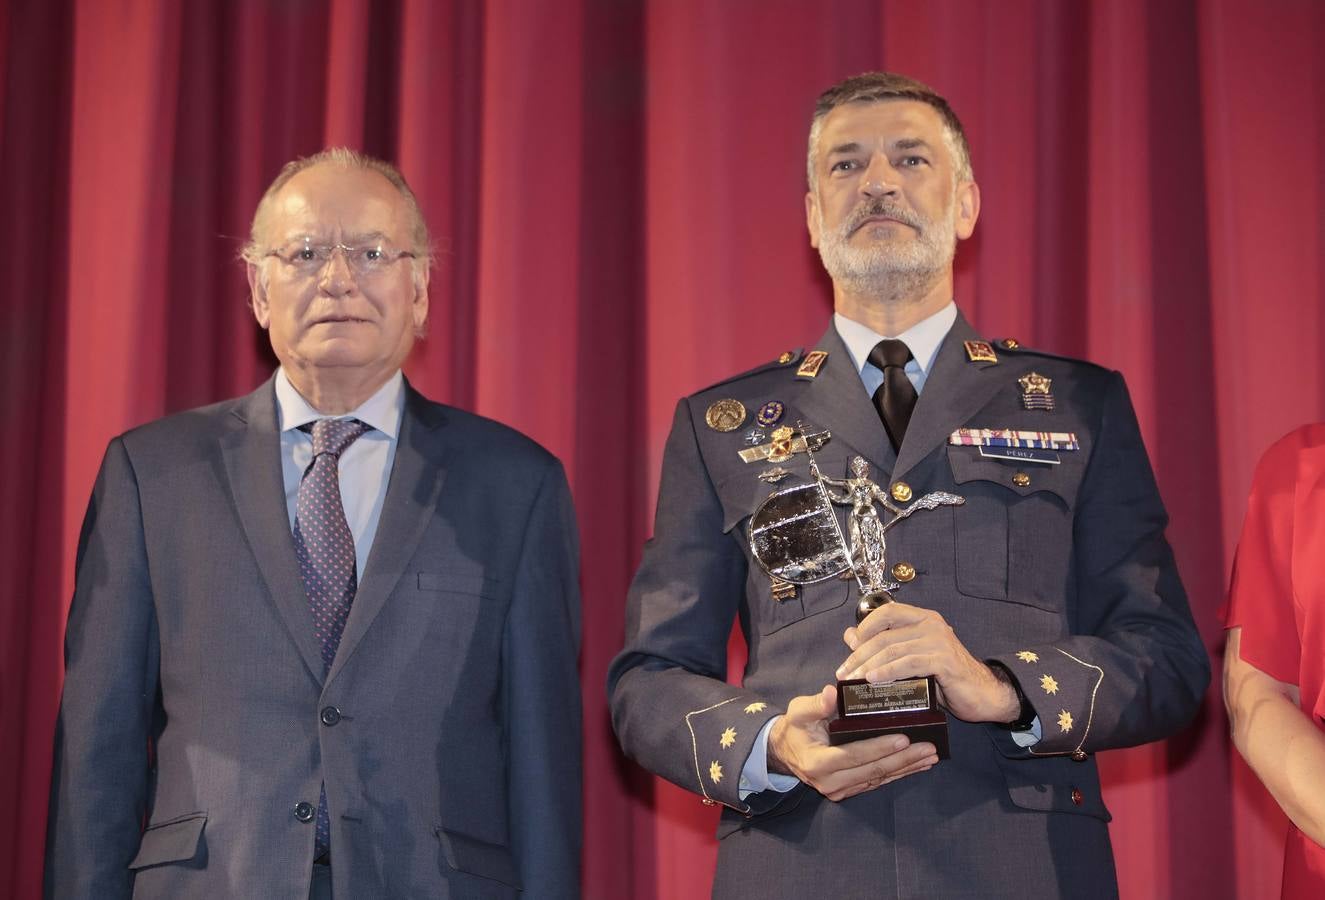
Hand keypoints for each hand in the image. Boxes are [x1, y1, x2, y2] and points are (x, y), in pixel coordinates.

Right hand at [767, 685, 938, 800]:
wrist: (784, 751)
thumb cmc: (794, 727)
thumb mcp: (798, 711)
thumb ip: (815, 704)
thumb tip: (831, 693)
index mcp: (817, 763)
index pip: (854, 755)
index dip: (879, 747)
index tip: (904, 738)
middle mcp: (830, 782)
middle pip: (873, 770)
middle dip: (903, 759)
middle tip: (929, 747)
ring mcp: (840, 790)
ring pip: (879, 778)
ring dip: (906, 767)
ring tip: (930, 756)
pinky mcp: (849, 791)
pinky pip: (877, 782)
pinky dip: (898, 773)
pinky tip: (917, 765)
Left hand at [835, 601, 1020, 723]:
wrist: (985, 695)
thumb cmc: (947, 678)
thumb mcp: (913, 659)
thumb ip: (887, 646)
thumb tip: (850, 635)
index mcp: (923, 619)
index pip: (886, 613)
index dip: (865, 627)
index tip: (848, 647)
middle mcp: (930, 624)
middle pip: (885, 635)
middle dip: (859, 654)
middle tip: (843, 672)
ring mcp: (938, 640)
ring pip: (893, 649)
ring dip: (868, 665)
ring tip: (852, 679)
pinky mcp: (943, 660)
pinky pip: (909, 663)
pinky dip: (888, 671)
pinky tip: (873, 679)